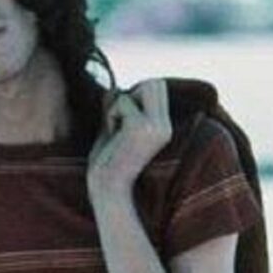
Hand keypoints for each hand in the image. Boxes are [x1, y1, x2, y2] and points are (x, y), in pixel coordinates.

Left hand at [87, 79, 172, 201]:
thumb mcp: (112, 130)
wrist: (108, 189)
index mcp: (164, 128)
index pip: (157, 88)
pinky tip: (113, 136)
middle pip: (155, 83)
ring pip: (141, 87)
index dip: (134, 94)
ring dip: (119, 105)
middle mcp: (165, 126)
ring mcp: (157, 126)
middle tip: (118, 120)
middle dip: (131, 94)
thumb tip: (115, 88)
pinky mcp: (143, 126)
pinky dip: (111, 114)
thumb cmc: (107, 163)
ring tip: (115, 131)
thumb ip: (116, 109)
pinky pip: (123, 100)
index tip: (120, 118)